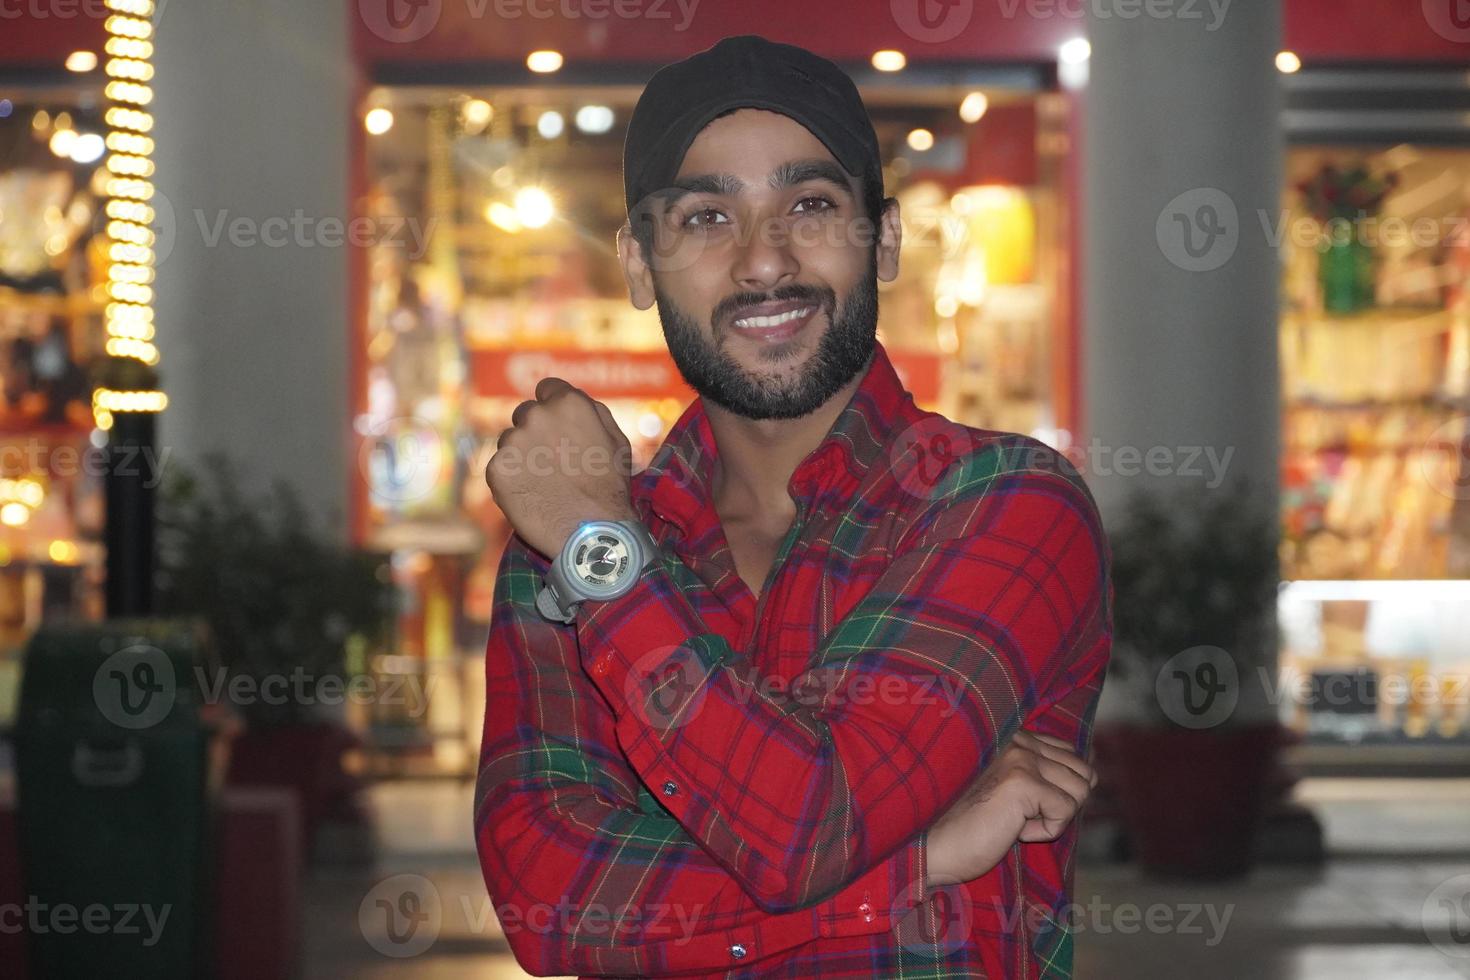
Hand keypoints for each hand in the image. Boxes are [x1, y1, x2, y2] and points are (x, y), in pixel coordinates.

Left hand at [485, 377, 637, 559]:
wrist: (592, 532)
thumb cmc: (609, 488)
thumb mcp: (616, 440)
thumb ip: (591, 412)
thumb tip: (570, 398)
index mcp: (568, 403)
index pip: (547, 388)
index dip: (553, 407)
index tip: (557, 426)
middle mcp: (537, 415)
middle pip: (525, 413)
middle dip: (536, 432)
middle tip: (553, 462)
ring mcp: (513, 442)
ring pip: (510, 440)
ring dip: (522, 455)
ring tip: (545, 483)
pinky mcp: (497, 469)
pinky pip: (500, 467)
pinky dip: (511, 479)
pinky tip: (532, 495)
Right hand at [922, 730, 1096, 891]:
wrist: (930, 845)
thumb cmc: (968, 825)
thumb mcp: (1011, 791)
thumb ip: (1043, 771)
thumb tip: (1093, 767)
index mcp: (1013, 737)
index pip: (1070, 751)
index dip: (1063, 787)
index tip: (1027, 807)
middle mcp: (1018, 739)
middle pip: (1082, 772)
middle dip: (1061, 803)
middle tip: (1020, 816)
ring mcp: (1020, 757)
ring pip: (1080, 790)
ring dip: (1053, 817)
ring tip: (1014, 821)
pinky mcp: (1022, 782)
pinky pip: (1065, 812)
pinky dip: (1045, 832)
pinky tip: (1012, 830)